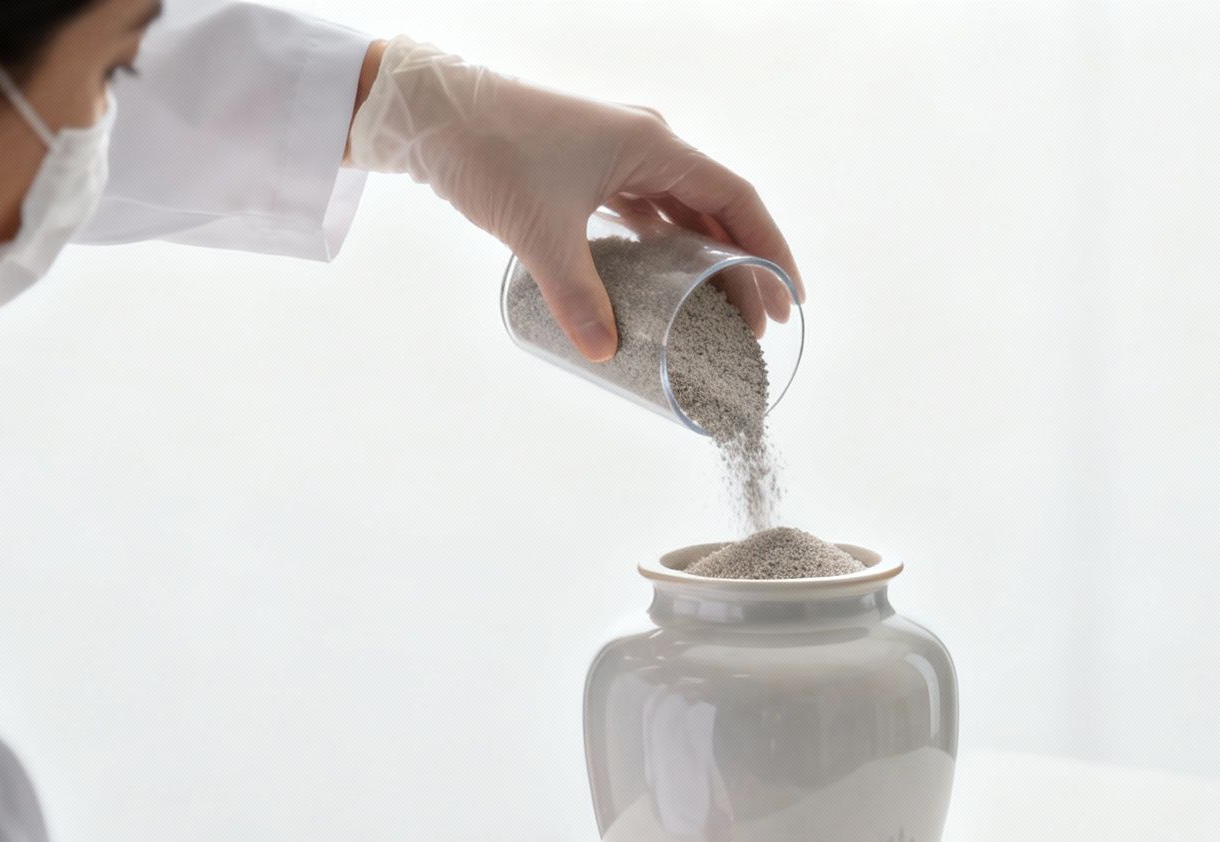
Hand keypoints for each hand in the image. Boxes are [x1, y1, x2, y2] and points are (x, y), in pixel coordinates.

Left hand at [347, 35, 803, 361]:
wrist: (430, 111)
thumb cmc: (490, 153)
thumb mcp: (539, 233)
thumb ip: (575, 296)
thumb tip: (604, 352)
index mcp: (652, 145)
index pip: (737, 200)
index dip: (770, 249)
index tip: (789, 297)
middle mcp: (644, 143)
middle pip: (715, 208)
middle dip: (742, 265)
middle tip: (757, 323)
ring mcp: (616, 151)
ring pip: (680, 208)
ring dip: (704, 255)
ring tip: (719, 309)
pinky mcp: (588, 164)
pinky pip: (645, 206)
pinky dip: (663, 242)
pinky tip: (665, 277)